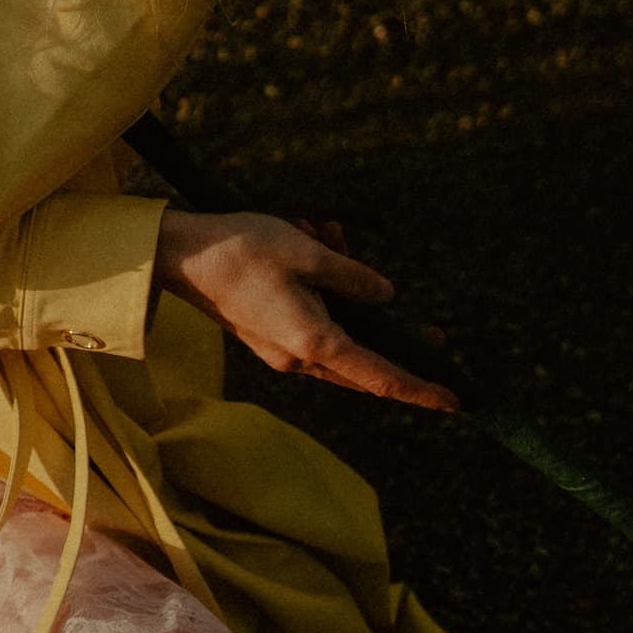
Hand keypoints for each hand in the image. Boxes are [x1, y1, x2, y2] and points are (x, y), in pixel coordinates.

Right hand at [153, 208, 459, 411]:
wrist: (178, 254)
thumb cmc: (241, 249)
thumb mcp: (308, 252)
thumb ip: (353, 277)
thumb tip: (385, 296)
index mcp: (314, 341)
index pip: (380, 377)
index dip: (420, 389)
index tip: (454, 400)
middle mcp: (298, 357)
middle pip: (362, 360)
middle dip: (392, 335)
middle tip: (430, 328)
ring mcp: (279, 350)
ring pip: (336, 332)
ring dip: (345, 290)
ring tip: (328, 232)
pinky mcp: (265, 335)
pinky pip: (311, 321)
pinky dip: (321, 290)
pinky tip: (310, 239)